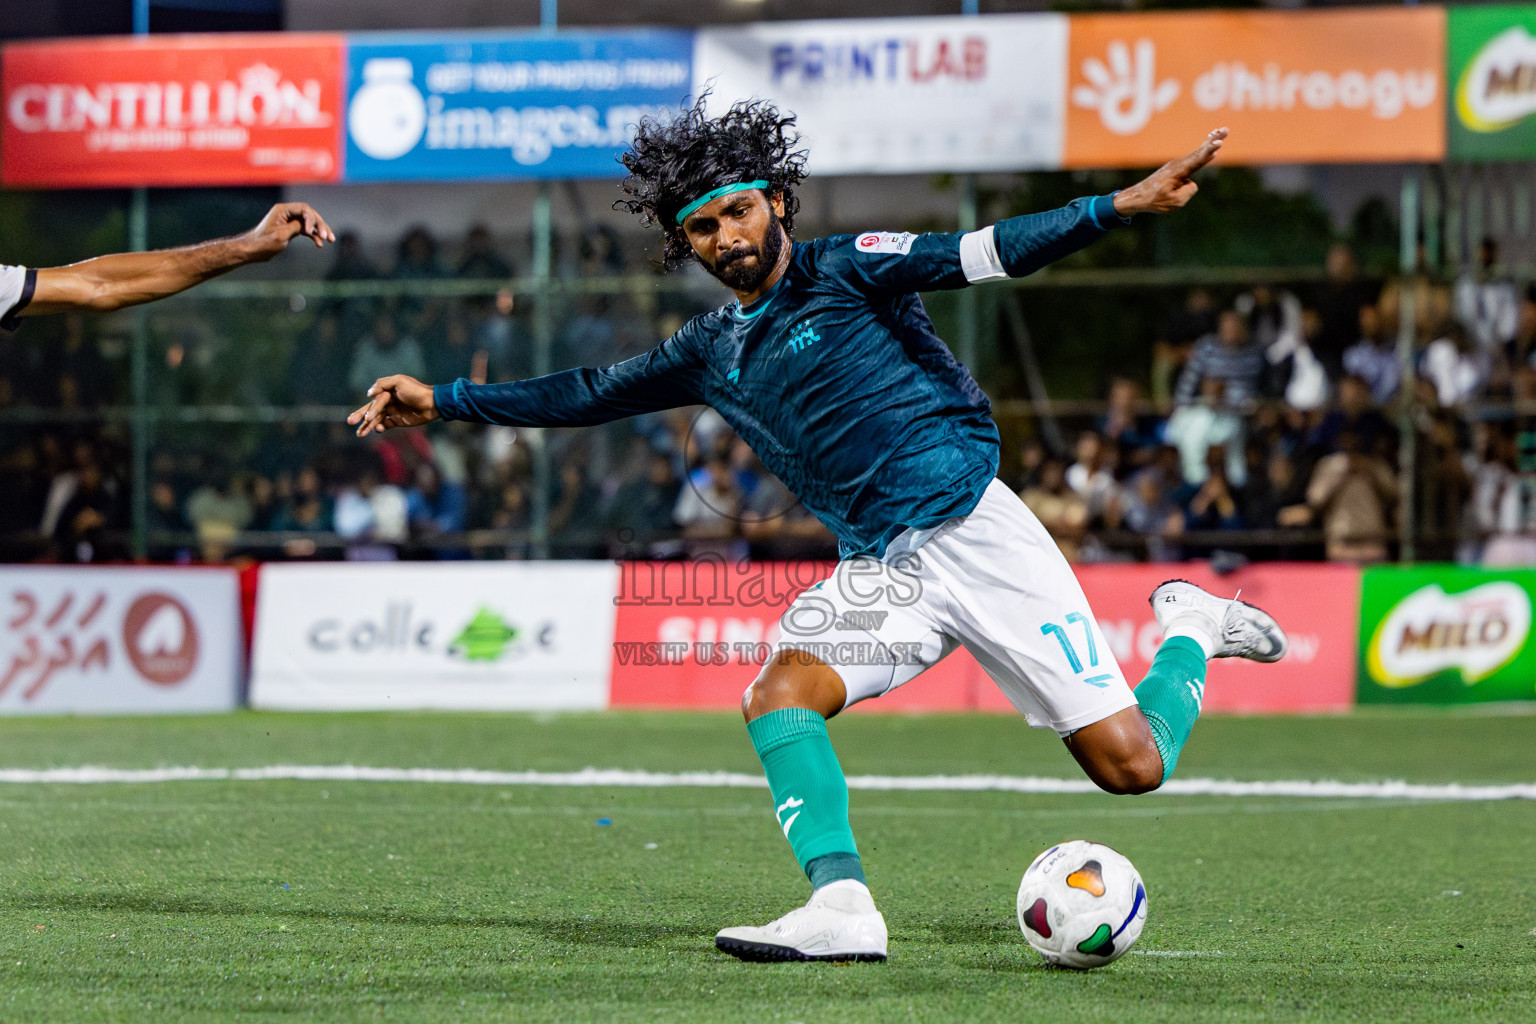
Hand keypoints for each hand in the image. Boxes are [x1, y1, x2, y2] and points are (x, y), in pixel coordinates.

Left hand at [242, 202, 335, 261]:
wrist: (252, 251)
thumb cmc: (263, 243)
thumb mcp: (281, 235)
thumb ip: (296, 226)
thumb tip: (308, 225)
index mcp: (282, 210)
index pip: (304, 209)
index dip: (312, 219)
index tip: (312, 232)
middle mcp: (286, 213)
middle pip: (309, 215)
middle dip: (320, 225)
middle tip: (329, 237)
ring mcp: (289, 221)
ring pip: (310, 223)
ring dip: (320, 231)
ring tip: (330, 240)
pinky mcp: (290, 229)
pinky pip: (306, 230)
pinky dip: (314, 236)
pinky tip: (320, 244)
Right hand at [348, 375, 439, 437]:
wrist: (433, 403)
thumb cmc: (417, 390)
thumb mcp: (399, 381)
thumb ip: (383, 384)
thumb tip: (368, 394)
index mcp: (387, 391)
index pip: (375, 401)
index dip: (370, 409)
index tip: (366, 416)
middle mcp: (388, 401)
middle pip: (371, 410)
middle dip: (360, 416)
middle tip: (349, 422)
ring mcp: (392, 411)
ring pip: (376, 419)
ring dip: (367, 426)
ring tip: (359, 434)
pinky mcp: (398, 421)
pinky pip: (385, 425)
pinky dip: (380, 428)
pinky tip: (378, 430)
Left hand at [1113, 128, 1227, 216]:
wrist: (1137, 197)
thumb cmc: (1154, 201)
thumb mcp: (1175, 202)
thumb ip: (1189, 191)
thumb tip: (1191, 182)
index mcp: (1177, 172)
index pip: (1197, 160)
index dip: (1209, 152)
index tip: (1219, 144)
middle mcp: (1178, 165)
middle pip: (1200, 150)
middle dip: (1213, 140)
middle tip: (1225, 129)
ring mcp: (1177, 165)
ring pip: (1197, 153)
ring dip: (1210, 141)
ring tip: (1221, 131)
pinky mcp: (1176, 168)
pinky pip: (1192, 158)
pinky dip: (1203, 149)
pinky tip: (1210, 144)